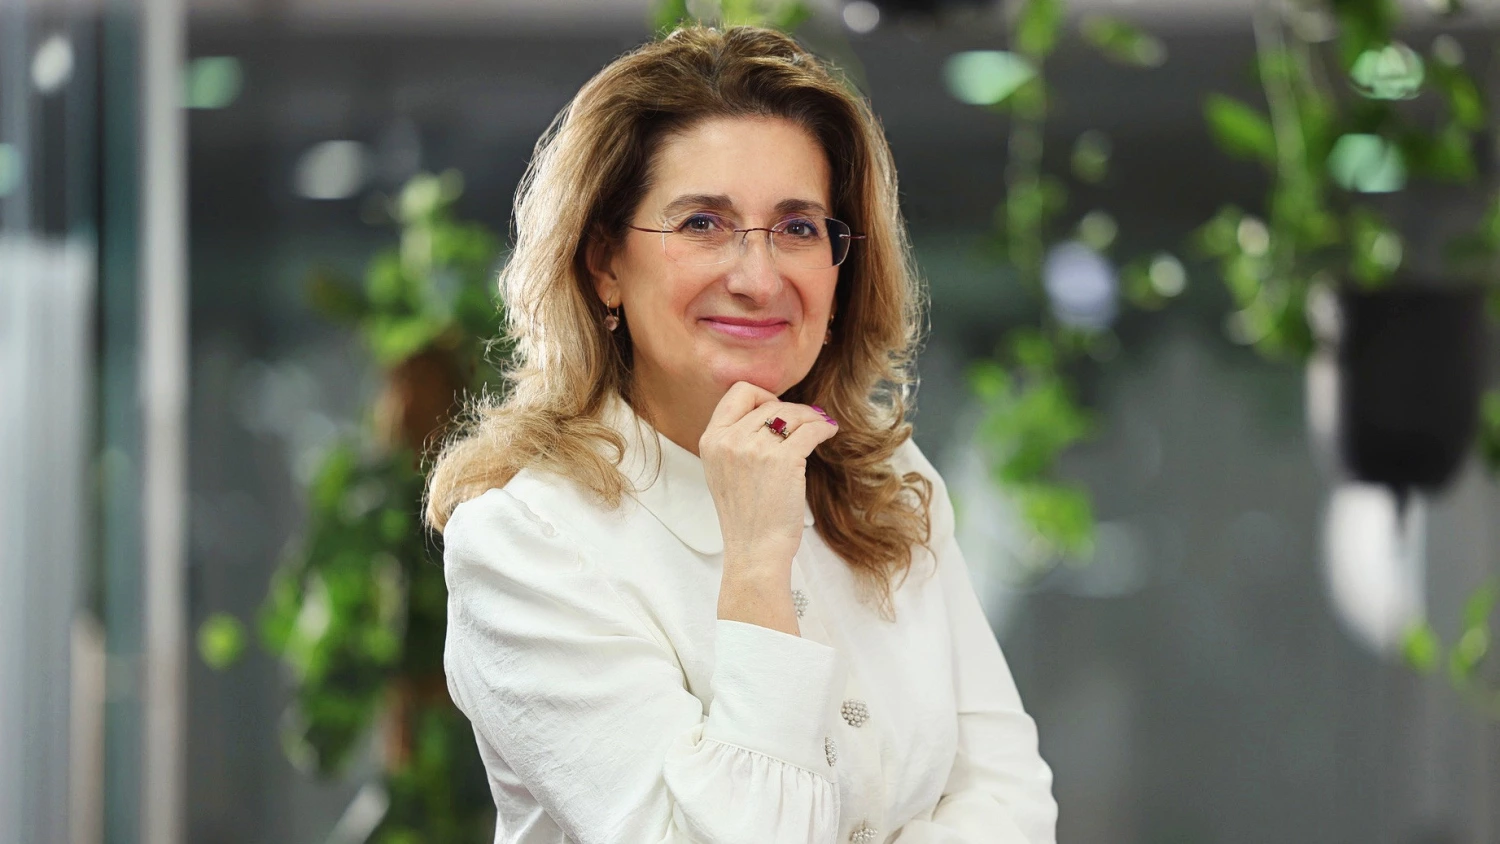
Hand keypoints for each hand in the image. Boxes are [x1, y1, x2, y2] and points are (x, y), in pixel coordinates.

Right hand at [699, 381, 839, 576]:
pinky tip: (829, 432)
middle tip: (806, 424)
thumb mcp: (723, 471)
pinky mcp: (784, 460)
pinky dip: (824, 428)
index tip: (776, 411)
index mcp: (711, 440)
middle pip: (770, 404)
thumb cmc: (745, 516)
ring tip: (819, 427)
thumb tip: (771, 411)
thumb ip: (735, 440)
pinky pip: (811, 430)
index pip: (738, 392)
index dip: (762, 396)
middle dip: (793, 411)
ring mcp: (756, 449)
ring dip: (811, 418)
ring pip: (792, 414)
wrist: (754, 550)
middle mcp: (729, 441)